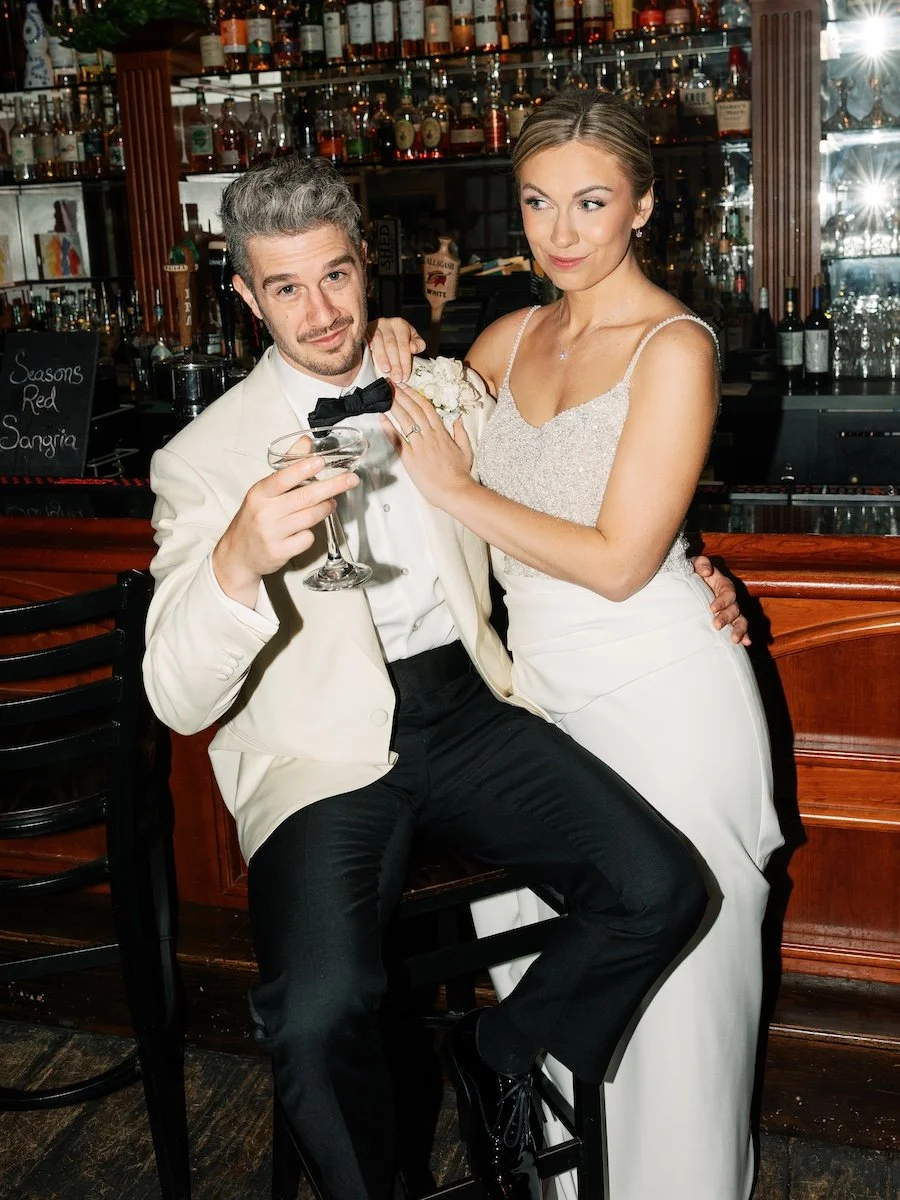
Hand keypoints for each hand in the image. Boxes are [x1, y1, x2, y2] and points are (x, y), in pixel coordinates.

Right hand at [212, 454, 359, 607]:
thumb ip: (287, 467)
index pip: (283, 478)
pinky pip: (307, 538)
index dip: (303, 469)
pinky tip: (304, 530)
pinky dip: (311, 533)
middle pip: (305, 497)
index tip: (322, 462)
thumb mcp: (264, 492)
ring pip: (310, 517)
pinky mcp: (280, 552)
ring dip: (325, 508)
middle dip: (332, 487)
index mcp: (259, 493)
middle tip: (350, 480)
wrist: (238, 554)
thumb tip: (305, 442)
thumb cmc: (255, 518)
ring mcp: (272, 533)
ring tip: (331, 503)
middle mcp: (264, 512)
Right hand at [366, 317, 425, 382]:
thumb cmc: (401, 338)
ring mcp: (374, 326)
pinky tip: (370, 356)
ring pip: (378, 342)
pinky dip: (368, 347)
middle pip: (391, 345)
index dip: (405, 362)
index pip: (403, 345)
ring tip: (386, 370)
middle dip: (395, 363)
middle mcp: (387, 324)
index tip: (405, 376)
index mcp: (400, 325)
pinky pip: (366, 339)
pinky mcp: (365, 330)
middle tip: (397, 378)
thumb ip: (418, 344)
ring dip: (382, 358)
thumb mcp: (413, 339)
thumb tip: (413, 348)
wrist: (386, 330)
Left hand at [381, 382, 473, 508]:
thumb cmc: (460, 473)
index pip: (427, 408)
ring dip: (395, 406)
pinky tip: (381, 419)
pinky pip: (398, 440)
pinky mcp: (410, 459)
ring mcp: (419, 447)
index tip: (406, 387)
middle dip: (402, 395)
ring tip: (385, 395)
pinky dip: (389, 429)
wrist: (454, 490)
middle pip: (414, 410)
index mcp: (442, 432)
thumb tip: (458, 419)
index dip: (415, 395)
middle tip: (391, 385)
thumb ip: (461, 433)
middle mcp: (429, 436)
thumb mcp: (466, 449)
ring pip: (405, 421)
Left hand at [691, 555, 749, 645]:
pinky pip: (739, 628)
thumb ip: (701, 564)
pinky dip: (744, 635)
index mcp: (723, 585)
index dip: (722, 601)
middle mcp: (729, 599)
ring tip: (735, 640)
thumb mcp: (695, 564)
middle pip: (734, 609)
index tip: (712, 608)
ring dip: (739, 630)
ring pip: (740, 620)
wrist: (688, 583)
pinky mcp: (726, 621)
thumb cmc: (693, 573)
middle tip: (716, 625)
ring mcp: (729, 611)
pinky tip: (746, 643)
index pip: (727, 593)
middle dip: (726, 617)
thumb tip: (707, 571)